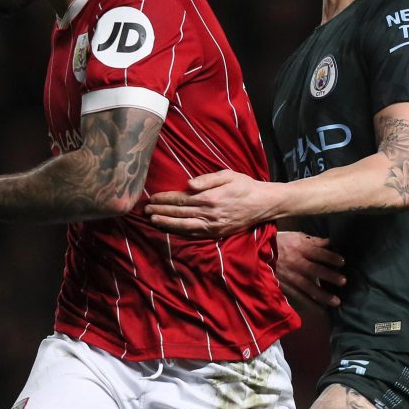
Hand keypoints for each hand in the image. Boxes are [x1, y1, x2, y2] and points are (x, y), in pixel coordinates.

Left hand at [145, 170, 279, 237]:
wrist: (263, 204)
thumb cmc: (245, 185)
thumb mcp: (228, 175)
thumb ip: (207, 179)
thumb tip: (188, 184)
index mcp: (210, 198)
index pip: (181, 199)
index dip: (165, 199)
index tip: (152, 198)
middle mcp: (210, 214)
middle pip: (179, 213)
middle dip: (161, 211)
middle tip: (145, 210)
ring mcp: (213, 226)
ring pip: (184, 226)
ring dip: (166, 223)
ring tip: (153, 220)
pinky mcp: (217, 233)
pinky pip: (195, 233)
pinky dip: (180, 232)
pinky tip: (171, 229)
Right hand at [276, 231, 345, 308]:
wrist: (257, 255)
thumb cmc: (280, 243)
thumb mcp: (295, 237)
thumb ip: (313, 241)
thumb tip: (331, 243)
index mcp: (299, 248)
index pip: (317, 252)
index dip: (329, 257)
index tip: (342, 262)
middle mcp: (295, 262)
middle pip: (313, 269)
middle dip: (328, 276)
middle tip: (343, 281)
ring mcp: (290, 276)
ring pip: (307, 286)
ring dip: (322, 295)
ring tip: (336, 302)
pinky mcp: (285, 286)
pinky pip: (299, 296)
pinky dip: (310, 304)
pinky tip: (322, 310)